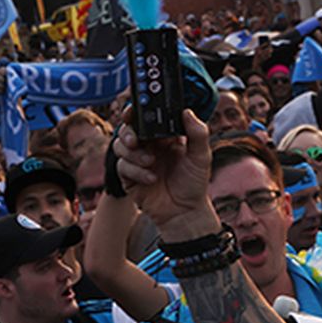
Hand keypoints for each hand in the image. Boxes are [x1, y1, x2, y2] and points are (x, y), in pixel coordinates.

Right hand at [113, 113, 214, 236]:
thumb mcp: (201, 156)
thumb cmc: (193, 184)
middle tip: (135, 140)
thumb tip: (187, 112)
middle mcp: (148, 146)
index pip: (147, 118)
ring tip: (151, 162)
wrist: (184, 212)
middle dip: (128, 132)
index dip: (137, 112)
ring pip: (120, 146)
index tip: (134, 110)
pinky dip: (135, 171)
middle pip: (127, 129)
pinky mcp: (129, 177)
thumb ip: (197, 133)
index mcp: (163, 136)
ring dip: (133, 154)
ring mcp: (137, 161)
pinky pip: (122, 167)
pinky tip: (151, 179)